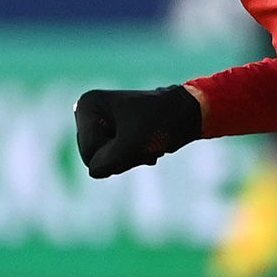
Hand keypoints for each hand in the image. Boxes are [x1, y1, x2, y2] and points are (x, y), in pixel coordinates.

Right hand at [74, 85, 201, 177]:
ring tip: (148, 144)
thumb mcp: (130, 147)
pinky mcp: (112, 131)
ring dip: (130, 158)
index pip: (89, 151)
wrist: (189, 113)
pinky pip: (114, 159)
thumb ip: (104, 164)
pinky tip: (150, 147)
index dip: (116, 152)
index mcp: (88, 105)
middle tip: (145, 142)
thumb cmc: (162, 124)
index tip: (138, 136)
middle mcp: (89, 111)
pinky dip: (133, 157)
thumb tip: (95, 171)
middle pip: (94, 156)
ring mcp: (100, 122)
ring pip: (105, 161)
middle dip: (122, 156)